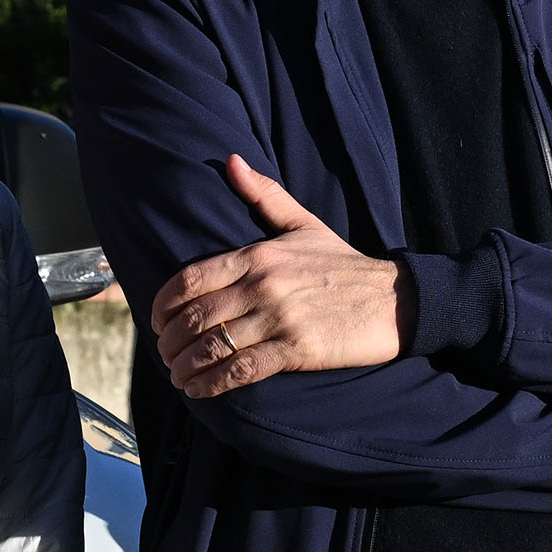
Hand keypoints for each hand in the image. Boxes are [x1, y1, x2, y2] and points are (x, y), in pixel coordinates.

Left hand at [150, 156, 408, 399]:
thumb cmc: (344, 264)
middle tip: (164, 354)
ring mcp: (279, 319)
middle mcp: (263, 285)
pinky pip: (241, 370)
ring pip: (213, 346)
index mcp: (258, 254)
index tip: (157, 322)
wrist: (395, 299)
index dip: (164, 305)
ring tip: (178, 376)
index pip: (191, 279)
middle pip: (196, 316)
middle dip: (170, 341)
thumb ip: (263, 194)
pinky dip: (212, 384)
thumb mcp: (303, 223)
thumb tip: (230, 161)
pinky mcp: (296, 350)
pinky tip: (199, 390)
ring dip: (185, 367)